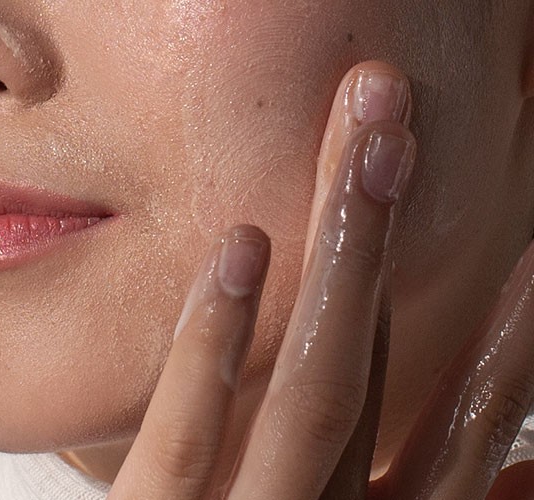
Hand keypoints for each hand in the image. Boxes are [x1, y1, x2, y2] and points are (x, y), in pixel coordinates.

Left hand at [107, 61, 533, 499]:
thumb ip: (421, 496)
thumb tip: (530, 473)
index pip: (458, 437)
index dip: (506, 352)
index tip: (530, 260)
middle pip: (369, 383)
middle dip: (387, 255)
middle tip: (397, 135)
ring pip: (309, 400)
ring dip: (340, 268)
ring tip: (358, 152)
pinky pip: (182, 443)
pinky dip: (213, 348)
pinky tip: (240, 247)